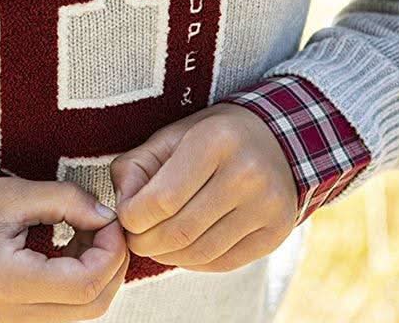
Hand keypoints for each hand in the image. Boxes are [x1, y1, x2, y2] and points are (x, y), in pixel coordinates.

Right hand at [0, 176, 129, 322]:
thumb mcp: (15, 195)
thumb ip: (67, 200)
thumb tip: (107, 216)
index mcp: (9, 281)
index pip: (84, 283)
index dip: (110, 250)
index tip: (109, 219)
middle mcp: (13, 314)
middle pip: (92, 305)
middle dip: (113, 263)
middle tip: (106, 225)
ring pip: (86, 312)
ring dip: (100, 273)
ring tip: (88, 234)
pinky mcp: (21, 322)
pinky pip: (69, 311)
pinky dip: (84, 282)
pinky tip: (76, 250)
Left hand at [109, 103, 297, 272]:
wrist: (276, 141)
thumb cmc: (211, 138)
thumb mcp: (170, 137)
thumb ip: (136, 167)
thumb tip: (122, 209)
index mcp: (216, 140)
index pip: (161, 200)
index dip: (132, 218)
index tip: (126, 217)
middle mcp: (247, 172)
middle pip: (179, 231)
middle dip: (145, 242)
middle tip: (136, 237)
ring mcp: (267, 205)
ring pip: (199, 252)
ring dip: (166, 255)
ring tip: (157, 243)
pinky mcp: (276, 232)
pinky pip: (222, 262)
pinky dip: (193, 261)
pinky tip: (184, 247)